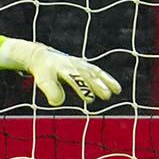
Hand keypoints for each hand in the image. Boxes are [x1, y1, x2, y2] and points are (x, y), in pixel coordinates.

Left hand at [0, 38, 119, 106]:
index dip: (81, 87)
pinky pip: (98, 71)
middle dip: (97, 85)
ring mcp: (80, 64)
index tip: (89, 98)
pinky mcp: (85, 65)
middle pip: (87, 75)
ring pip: (94, 72)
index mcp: (61, 67)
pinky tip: (116, 88)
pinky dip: (107, 79)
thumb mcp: (42, 81)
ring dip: (105, 82)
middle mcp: (72, 64)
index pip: (73, 77)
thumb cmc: (43, 71)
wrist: (43, 56)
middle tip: (106, 95)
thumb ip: (50, 90)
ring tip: (115, 92)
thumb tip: (58, 102)